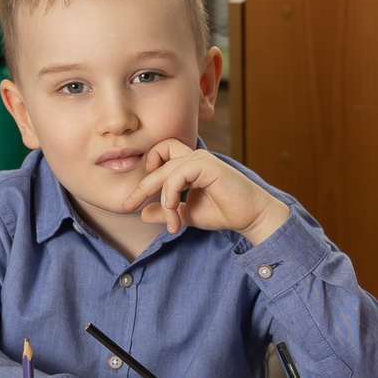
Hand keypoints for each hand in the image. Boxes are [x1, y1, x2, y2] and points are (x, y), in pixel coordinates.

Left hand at [127, 141, 288, 244]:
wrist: (249, 216)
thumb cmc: (223, 212)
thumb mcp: (186, 214)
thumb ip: (166, 212)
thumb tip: (142, 213)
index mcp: (188, 164)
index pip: (160, 154)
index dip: (147, 167)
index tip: (139, 192)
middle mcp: (193, 157)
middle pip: (156, 163)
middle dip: (140, 188)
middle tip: (128, 206)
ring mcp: (200, 159)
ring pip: (165, 173)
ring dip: (163, 201)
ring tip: (172, 223)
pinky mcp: (207, 165)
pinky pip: (176, 177)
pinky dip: (170, 195)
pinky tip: (175, 213)